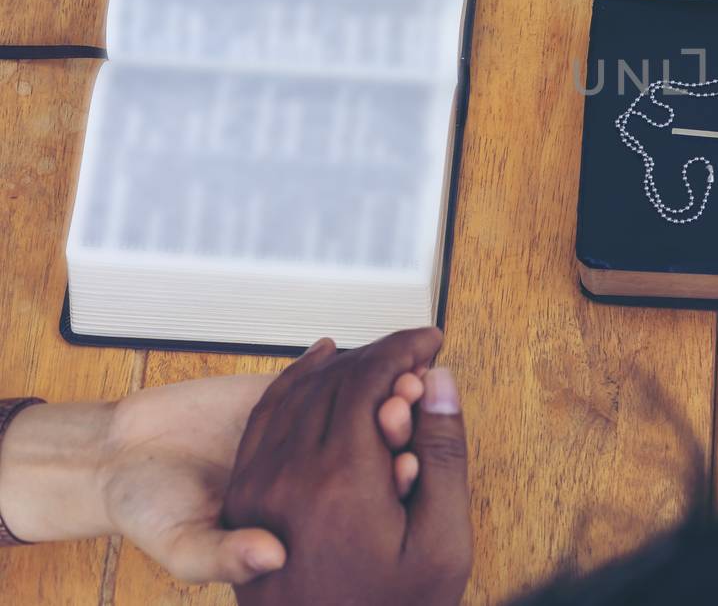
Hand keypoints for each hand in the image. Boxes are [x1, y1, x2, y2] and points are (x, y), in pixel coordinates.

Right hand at [0, 356, 425, 583]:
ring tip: (402, 371)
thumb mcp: (181, 547)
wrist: (117, 462)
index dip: (395, 474)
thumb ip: (219, 557)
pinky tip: (335, 350)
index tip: (409, 459)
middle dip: (400, 418)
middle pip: (376, 443)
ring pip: (356, 406)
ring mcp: (301, 435)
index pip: (366, 497)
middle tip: (411, 393)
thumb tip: (269, 556)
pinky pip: (320, 378)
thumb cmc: (151, 511)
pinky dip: (331, 362)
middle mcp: (312, 474)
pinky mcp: (281, 396)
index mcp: (303, 516)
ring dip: (379, 384)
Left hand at [224, 329, 471, 605]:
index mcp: (342, 479)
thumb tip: (439, 381)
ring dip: (342, 367)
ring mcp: (260, 486)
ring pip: (297, 393)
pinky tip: (319, 371)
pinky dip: (296, 384)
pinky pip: (267, 418)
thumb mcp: (440, 542)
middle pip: (334, 379)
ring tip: (383, 363)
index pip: (368, 379)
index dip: (403, 349)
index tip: (432, 340)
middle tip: (417, 351)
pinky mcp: (246, 500)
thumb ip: (443, 455)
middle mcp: (291, 474)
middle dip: (380, 354)